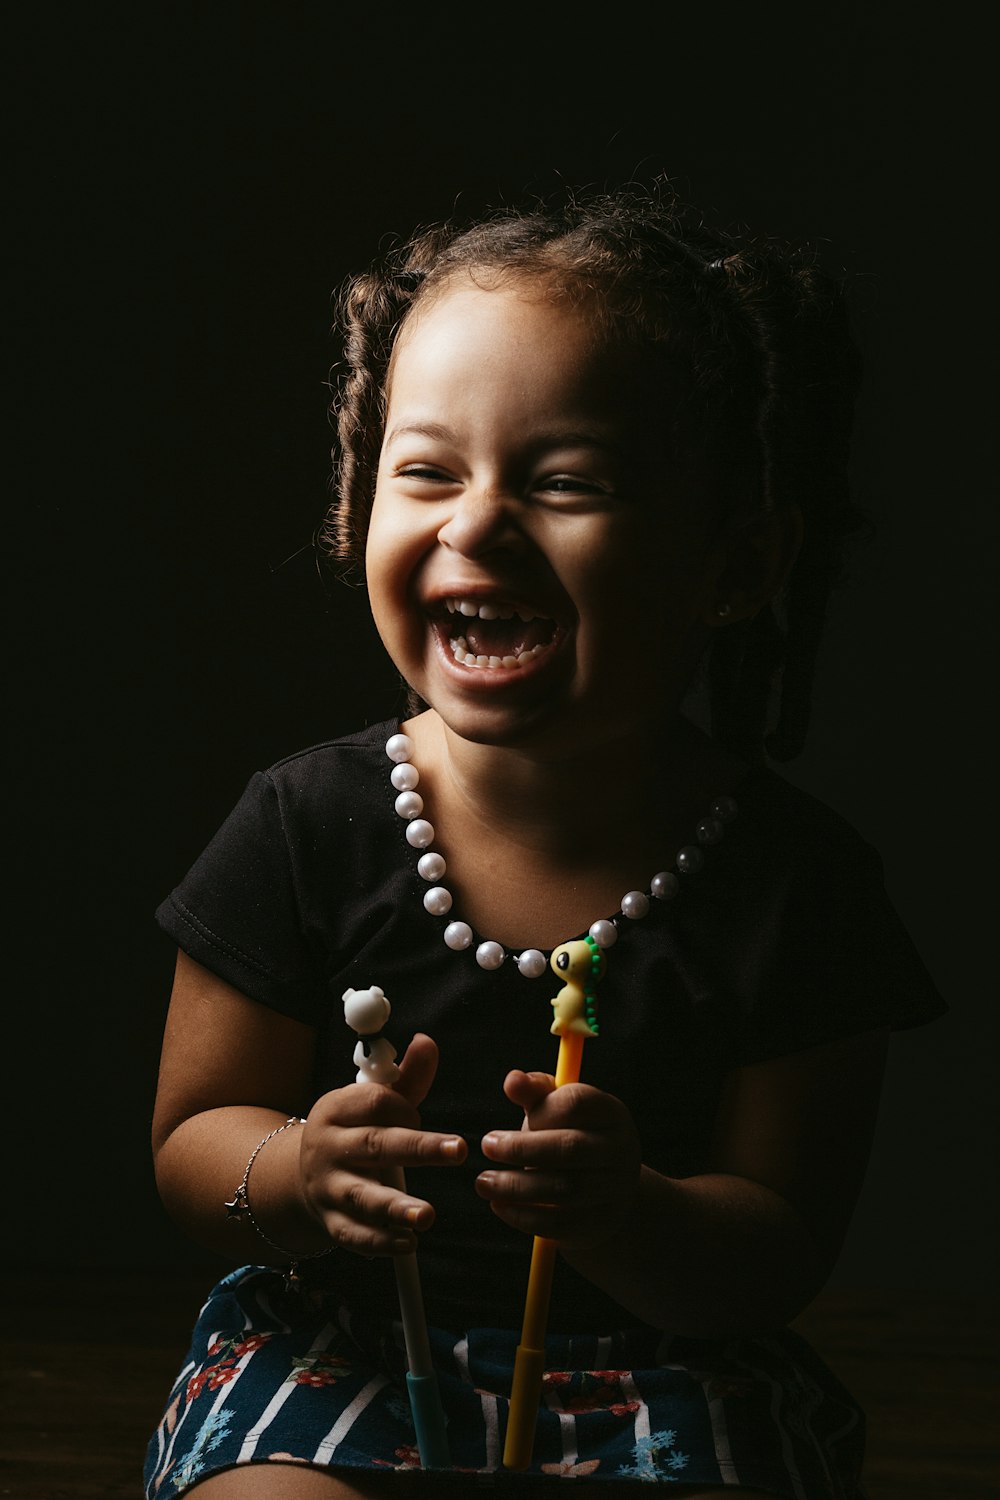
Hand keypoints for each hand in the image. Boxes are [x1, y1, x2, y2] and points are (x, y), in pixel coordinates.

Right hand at [299, 1033, 466, 1256]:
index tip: (418, 1118)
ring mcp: (328, 1188)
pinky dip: (379, 1242)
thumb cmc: (353, 1131)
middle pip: (376, 1145)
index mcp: (336, 1109)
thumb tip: (427, 1042)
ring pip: (362, 1197)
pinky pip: (354, 1235)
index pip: (376, 1103)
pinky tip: (407, 1242)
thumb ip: (406, 1078)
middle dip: (419, 1148)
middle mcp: (328, 1147)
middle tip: (459, 1150)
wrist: (300, 1176)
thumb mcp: (371, 1102)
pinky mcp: (331, 1222)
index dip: (406, 1108)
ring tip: (428, 1215)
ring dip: (396, 1207)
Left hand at [475, 1069, 641, 1245]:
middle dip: (521, 1149)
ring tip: (484, 1182)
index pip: (577, 1103)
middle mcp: (621, 1148)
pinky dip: (526, 1217)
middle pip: (570, 1148)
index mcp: (610, 1112)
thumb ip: (534, 1091)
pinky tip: (501, 1206)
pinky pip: (563, 1223)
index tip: (503, 1122)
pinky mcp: (604, 1222)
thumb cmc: (569, 1135)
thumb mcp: (554, 1109)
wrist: (602, 1187)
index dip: (537, 1111)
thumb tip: (512, 1080)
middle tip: (486, 1147)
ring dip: (517, 1187)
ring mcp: (617, 1188)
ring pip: (565, 1189)